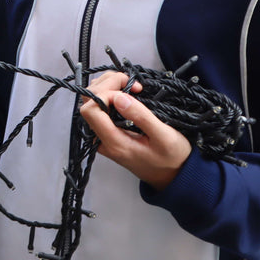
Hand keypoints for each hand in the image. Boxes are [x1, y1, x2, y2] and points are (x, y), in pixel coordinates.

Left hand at [79, 71, 191, 190]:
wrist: (172, 176)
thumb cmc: (172, 158)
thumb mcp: (165, 137)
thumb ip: (141, 117)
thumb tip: (118, 97)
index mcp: (113, 143)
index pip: (91, 110)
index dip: (105, 93)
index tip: (130, 89)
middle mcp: (101, 139)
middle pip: (87, 102)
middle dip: (107, 85)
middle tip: (132, 83)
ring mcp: (102, 134)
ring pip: (91, 101)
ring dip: (107, 86)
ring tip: (129, 84)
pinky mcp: (107, 130)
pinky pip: (99, 106)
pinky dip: (109, 92)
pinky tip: (125, 91)